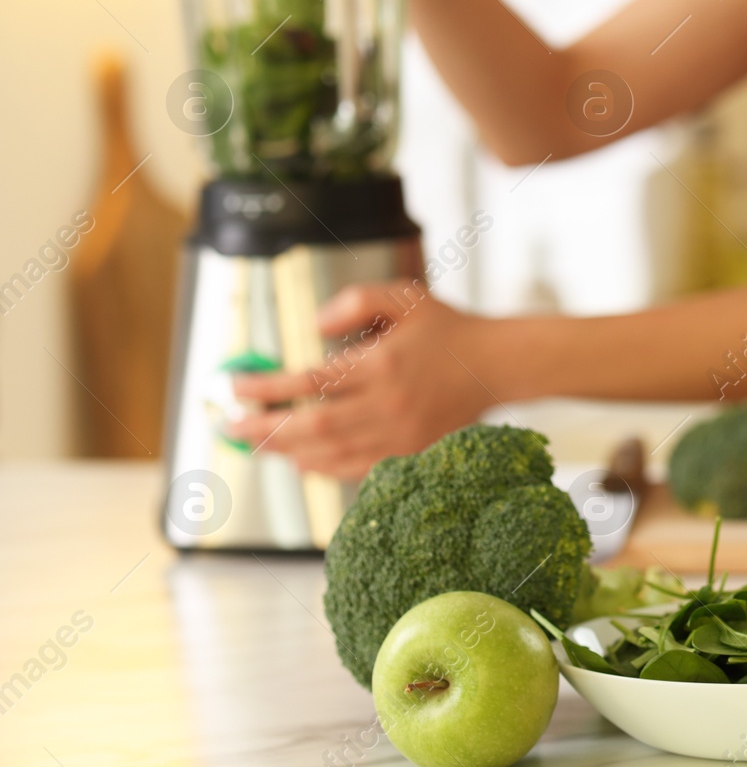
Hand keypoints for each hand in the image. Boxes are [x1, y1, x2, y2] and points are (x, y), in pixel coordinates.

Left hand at [229, 283, 496, 479]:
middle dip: (266, 428)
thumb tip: (314, 327)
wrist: (494, 366)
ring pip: (331, 453)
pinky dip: (323, 468)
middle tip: (233, 427)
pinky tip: (301, 460)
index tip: (237, 388)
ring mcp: (401, 435)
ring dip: (288, 451)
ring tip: (257, 443)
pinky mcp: (411, 453)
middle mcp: (390, 404)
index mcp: (383, 365)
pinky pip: (357, 469)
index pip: (311, 382)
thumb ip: (355, 301)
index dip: (268, 388)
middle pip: (314, 425)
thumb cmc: (447, 330)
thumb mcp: (404, 297)